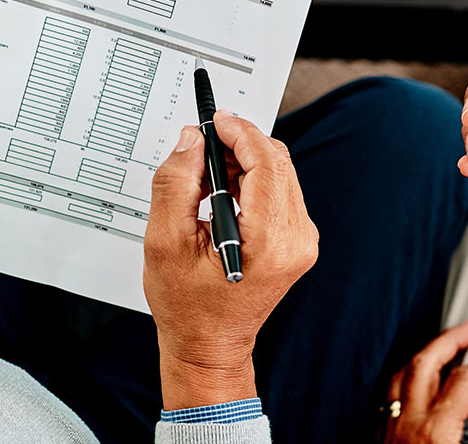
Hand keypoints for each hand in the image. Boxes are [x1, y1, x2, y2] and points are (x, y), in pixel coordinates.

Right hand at [144, 110, 318, 409]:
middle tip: (203, 146)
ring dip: (245, 162)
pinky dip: (253, 181)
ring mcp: (302, 241)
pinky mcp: (298, 241)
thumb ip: (176, 184)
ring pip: (280, 174)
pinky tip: (224, 192)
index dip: (240, 133)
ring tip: (207, 175)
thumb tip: (192, 141)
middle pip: (278, 163)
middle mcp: (296, 240)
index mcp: (270, 241)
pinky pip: (280, 191)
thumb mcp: (166, 242)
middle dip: (240, 145)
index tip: (216, 121)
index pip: (267, 163)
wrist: (209, 346)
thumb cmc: (188, 307)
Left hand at [384, 319, 467, 443]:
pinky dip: (404, 377)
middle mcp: (408, 421)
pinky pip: (388, 394)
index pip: (466, 381)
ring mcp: (389, 428)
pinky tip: (413, 381)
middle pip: (426, 363)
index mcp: (435, 428)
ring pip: (401, 374)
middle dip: (450, 340)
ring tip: (442, 346)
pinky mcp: (378, 437)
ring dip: (424, 354)